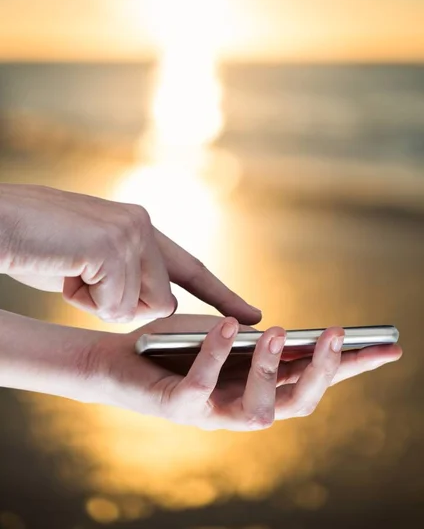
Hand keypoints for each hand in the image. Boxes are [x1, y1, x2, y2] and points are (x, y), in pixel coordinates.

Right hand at [0, 184, 260, 323]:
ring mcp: (133, 232)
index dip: (221, 294)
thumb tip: (154, 304)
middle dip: (122, 307)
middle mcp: (143, 225)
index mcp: (139, 228)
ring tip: (70, 271)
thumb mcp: (89, 265)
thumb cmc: (35, 245)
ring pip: (144, 307)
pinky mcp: (117, 244)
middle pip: (164, 303)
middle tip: (80, 278)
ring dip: (102, 303)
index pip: (189, 267)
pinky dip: (86, 301)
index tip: (252, 314)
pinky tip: (65, 270)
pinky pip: (118, 306)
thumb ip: (126, 278)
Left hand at [92, 315, 401, 430]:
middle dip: (322, 372)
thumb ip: (255, 341)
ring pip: (259, 408)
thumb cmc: (176, 346)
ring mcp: (213, 413)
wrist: (119, 358)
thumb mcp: (225, 338)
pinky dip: (216, 353)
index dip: (352, 367)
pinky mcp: (179, 407)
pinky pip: (203, 383)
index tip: (387, 347)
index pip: (315, 380)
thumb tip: (288, 333)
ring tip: (276, 333)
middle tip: (336, 336)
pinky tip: (226, 325)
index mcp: (260, 386)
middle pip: (298, 402)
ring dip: (272, 370)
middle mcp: (243, 406)